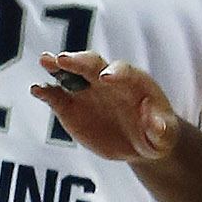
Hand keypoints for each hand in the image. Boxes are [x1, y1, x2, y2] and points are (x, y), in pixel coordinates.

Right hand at [30, 51, 180, 162]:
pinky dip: (46, 91)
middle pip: (93, 63)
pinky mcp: (72, 106)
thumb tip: (157, 124)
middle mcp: (107, 80)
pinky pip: (57, 96)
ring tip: (45, 60)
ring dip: (57, 65)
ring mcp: (87, 91)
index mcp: (133, 82)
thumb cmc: (157, 134)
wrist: (139, 142)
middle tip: (64, 59)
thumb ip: (161, 129)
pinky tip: (37, 90)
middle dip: (79, 60)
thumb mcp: (165, 135)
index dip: (116, 72)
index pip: (124, 71)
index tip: (106, 77)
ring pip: (71, 73)